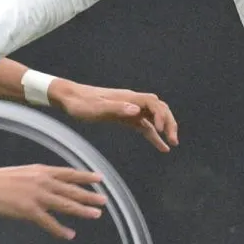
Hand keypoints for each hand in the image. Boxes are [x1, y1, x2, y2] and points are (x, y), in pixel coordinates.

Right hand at [0, 164, 107, 238]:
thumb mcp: (22, 173)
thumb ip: (36, 178)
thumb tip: (44, 185)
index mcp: (41, 171)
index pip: (69, 173)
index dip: (85, 176)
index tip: (98, 178)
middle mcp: (43, 182)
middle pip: (72, 190)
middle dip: (89, 195)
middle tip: (103, 200)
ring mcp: (38, 197)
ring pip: (66, 205)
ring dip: (82, 210)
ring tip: (96, 214)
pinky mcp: (30, 211)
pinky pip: (50, 223)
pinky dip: (61, 230)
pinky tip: (69, 235)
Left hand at [51, 81, 179, 151]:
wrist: (69, 99)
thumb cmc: (81, 104)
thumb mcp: (97, 108)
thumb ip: (117, 108)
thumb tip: (136, 110)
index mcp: (128, 97)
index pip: (153, 104)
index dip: (161, 116)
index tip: (159, 130)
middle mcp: (132, 102)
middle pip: (159, 109)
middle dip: (169, 123)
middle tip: (173, 140)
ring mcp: (129, 109)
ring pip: (153, 118)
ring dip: (164, 129)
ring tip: (171, 144)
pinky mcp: (124, 117)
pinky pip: (143, 126)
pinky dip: (153, 135)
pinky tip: (160, 146)